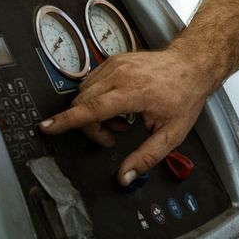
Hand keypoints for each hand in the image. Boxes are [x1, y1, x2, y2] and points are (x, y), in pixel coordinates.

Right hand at [38, 46, 217, 185]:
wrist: (192, 65)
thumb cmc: (184, 96)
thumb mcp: (172, 134)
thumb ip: (146, 157)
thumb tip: (124, 177)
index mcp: (135, 92)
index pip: (93, 107)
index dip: (67, 120)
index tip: (46, 127)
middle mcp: (121, 75)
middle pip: (83, 103)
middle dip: (90, 126)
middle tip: (115, 135)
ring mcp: (115, 65)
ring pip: (84, 92)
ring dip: (94, 113)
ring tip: (122, 121)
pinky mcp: (113, 61)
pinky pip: (92, 83)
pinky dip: (97, 99)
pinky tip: (118, 107)